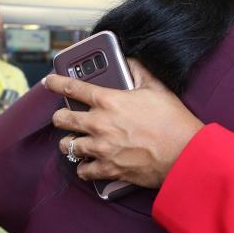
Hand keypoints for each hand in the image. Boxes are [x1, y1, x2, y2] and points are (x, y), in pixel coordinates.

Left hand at [44, 60, 203, 188]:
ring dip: (69, 144)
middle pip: (62, 120)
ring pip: (68, 147)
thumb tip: (130, 61)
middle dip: (60, 117)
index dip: (56, 83)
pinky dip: (83, 168)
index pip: (72, 88)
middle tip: (63, 118)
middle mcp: (99, 124)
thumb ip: (139, 71)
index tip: (48, 82)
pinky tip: (87, 165)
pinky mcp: (108, 169)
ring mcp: (101, 149)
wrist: (185, 153)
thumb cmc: (173, 120)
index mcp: (108, 100)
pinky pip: (83, 171)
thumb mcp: (157, 88)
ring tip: (75, 143)